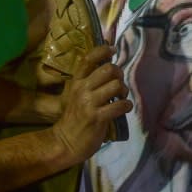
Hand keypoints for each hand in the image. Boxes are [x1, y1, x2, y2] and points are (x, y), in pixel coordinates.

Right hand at [51, 45, 132, 164]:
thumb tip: (107, 63)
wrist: (64, 142)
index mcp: (76, 82)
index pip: (88, 58)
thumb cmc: (74, 117)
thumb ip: (89, 81)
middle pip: (108, 69)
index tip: (112, 49)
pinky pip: (120, 105)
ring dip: (124, 91)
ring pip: (117, 85)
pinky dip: (127, 105)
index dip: (103, 49)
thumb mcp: (76, 95)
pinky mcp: (97, 118)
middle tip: (119, 83)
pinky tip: (124, 107)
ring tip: (121, 97)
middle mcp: (82, 89)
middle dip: (119, 73)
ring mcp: (89, 103)